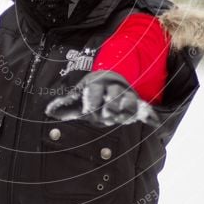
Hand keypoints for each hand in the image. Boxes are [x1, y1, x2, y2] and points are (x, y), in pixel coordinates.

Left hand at [44, 71, 159, 127]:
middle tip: (105, 117)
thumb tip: (48, 111)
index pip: (94, 92)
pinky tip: (155, 122)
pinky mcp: (137, 104)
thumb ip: (65, 104)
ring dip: (126, 110)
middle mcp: (113, 88)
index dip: (91, 102)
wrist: (112, 80)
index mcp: (97, 85)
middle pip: (113, 96)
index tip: (88, 112)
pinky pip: (145, 108)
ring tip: (123, 119)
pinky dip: (150, 115)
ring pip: (129, 101)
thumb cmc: (91, 93)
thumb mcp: (78, 96)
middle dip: (109, 107)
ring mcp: (127, 95)